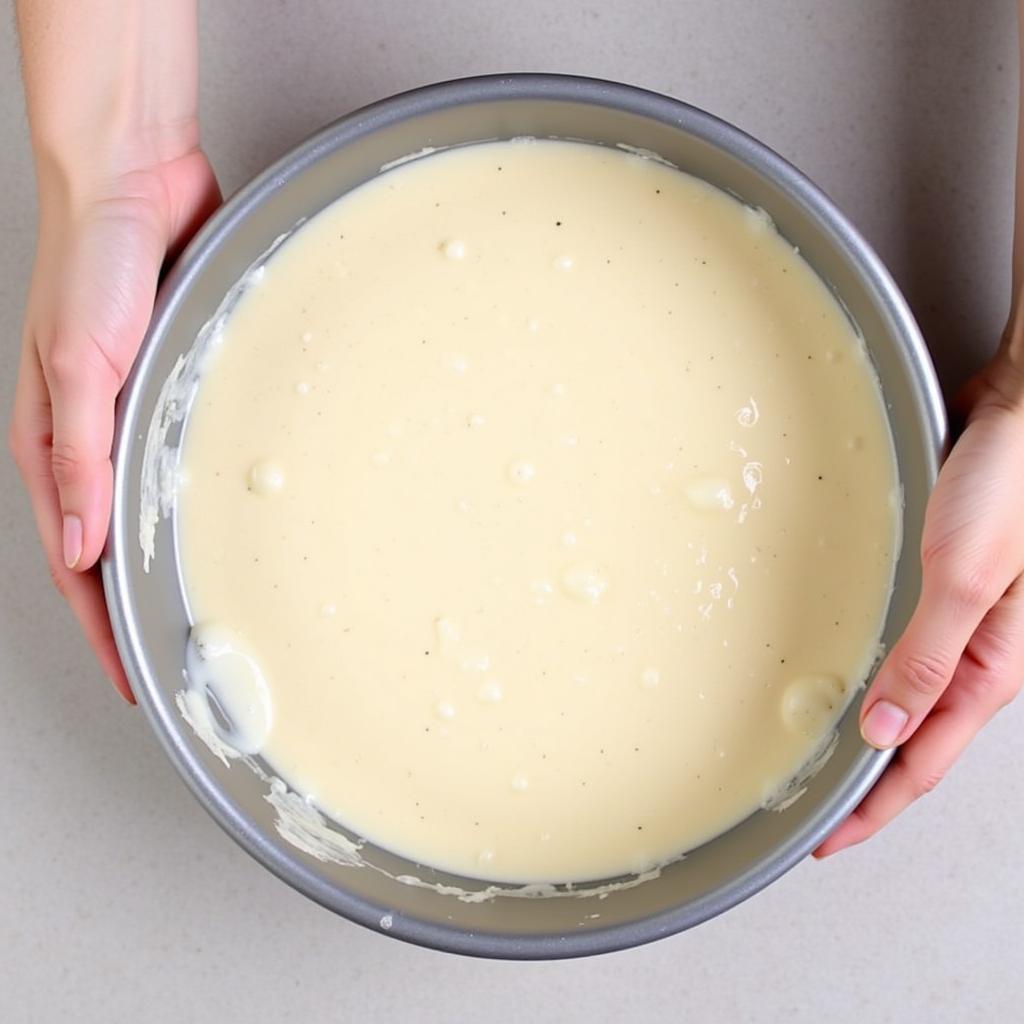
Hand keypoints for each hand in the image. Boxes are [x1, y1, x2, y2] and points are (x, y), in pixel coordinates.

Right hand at [9, 149, 219, 701]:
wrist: (132, 187)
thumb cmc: (91, 264)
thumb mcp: (76, 368)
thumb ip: (78, 459)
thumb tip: (79, 549)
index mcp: (54, 446)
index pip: (76, 565)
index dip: (103, 629)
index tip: (136, 681)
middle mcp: (92, 443)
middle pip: (114, 553)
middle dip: (138, 614)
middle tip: (183, 662)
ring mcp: (134, 419)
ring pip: (152, 514)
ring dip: (173, 564)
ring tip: (211, 611)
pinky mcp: (172, 391)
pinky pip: (183, 464)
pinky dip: (198, 505)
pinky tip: (227, 525)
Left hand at [816, 351, 1023, 855]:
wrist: (1017, 419)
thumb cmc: (1006, 488)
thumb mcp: (963, 580)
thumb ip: (929, 658)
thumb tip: (884, 731)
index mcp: (991, 669)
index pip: (925, 762)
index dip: (876, 807)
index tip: (830, 839)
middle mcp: (978, 658)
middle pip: (919, 744)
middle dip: (871, 787)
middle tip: (819, 814)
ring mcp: (964, 628)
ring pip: (913, 705)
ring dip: (872, 738)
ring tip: (829, 765)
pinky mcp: (946, 594)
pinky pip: (910, 658)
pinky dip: (879, 685)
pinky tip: (855, 685)